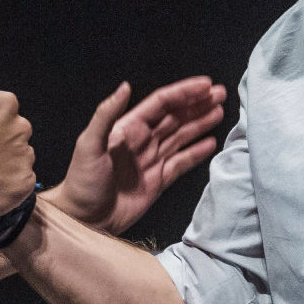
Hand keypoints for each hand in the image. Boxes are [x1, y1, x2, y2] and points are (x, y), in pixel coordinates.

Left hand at [47, 77, 225, 234]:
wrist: (84, 219)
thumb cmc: (82, 181)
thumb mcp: (89, 144)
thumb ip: (106, 115)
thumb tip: (125, 86)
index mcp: (128, 128)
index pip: (161, 104)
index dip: (183, 93)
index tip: (205, 84)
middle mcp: (143, 140)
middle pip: (176, 117)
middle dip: (197, 104)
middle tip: (221, 93)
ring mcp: (152, 160)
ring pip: (182, 136)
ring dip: (201, 123)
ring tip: (221, 112)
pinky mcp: (158, 181)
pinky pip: (182, 162)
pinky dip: (197, 152)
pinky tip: (211, 143)